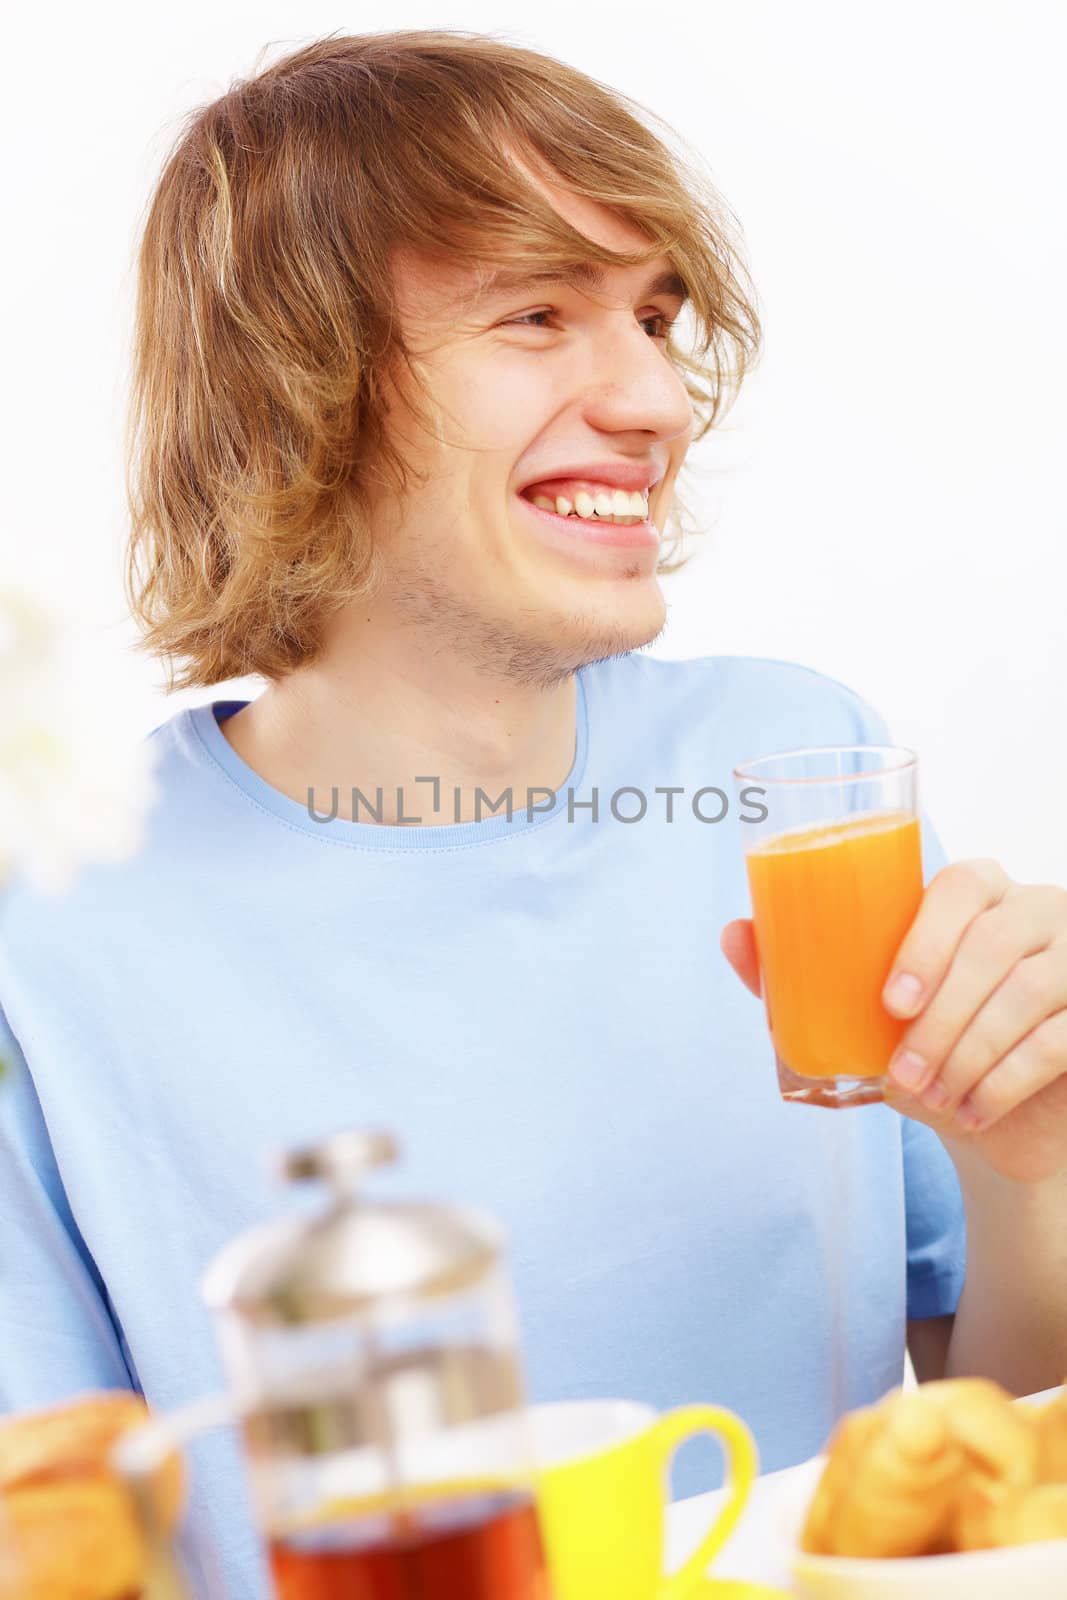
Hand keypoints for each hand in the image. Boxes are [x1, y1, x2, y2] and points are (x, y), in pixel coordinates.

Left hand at [721, 861, 1066, 1183]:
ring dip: (970, 1054)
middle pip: (993, 946)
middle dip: (942, 1018)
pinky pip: (1059, 1041)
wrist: (986, 1116)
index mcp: (977, 891)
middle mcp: (1035, 910)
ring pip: (1028, 993)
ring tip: (930, 1097)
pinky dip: (1007, 1081)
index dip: (927, 941)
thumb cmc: (919, 1046)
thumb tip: (731, 933)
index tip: (889, 1005)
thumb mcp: (854, 1014)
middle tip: (903, 1072)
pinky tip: (970, 1110)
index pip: (960, 886)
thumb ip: (795, 973)